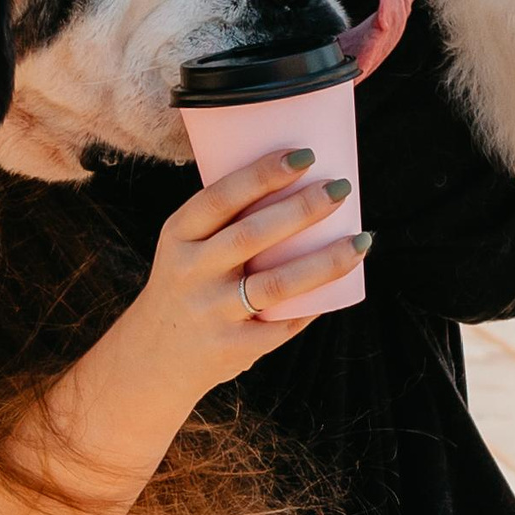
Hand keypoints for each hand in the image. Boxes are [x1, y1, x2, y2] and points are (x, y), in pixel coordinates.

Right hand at [106, 148, 372, 405]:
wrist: (152, 358)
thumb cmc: (186, 284)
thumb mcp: (185, 247)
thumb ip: (227, 221)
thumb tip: (299, 182)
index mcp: (178, 235)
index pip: (220, 197)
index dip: (262, 174)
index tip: (304, 156)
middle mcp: (191, 271)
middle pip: (252, 234)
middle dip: (303, 208)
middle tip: (341, 187)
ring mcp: (211, 312)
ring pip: (277, 283)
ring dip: (325, 261)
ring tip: (362, 240)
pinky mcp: (231, 347)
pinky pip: (282, 325)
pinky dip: (314, 306)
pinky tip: (343, 287)